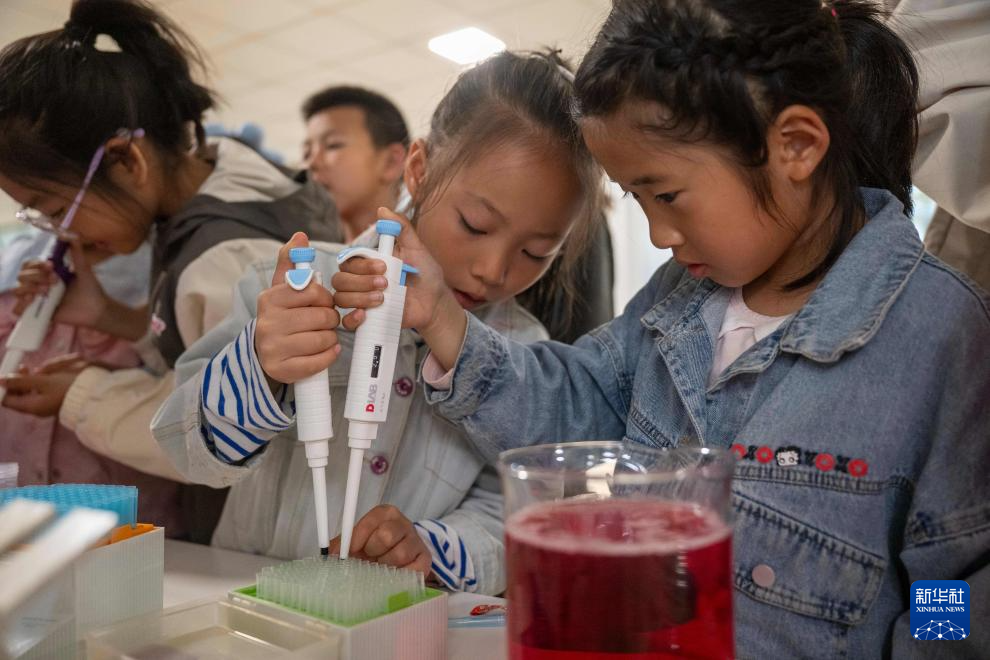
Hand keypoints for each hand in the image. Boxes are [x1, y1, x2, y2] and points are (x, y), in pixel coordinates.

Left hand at [0, 353, 90, 416]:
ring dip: (36, 376)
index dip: (5, 386)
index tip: (9, 372)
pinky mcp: (57, 398)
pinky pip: (45, 388)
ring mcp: (48, 404)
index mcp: (32, 406)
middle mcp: (38, 408)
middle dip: (21, 379)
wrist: (97, 391)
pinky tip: (55, 371)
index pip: (6, 400)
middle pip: (20, 393)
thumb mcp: (44, 381)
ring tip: (47, 367)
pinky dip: (46, 378)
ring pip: (33, 388)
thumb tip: (1, 380)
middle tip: (26, 367)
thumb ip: (21, 380)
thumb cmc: (70, 387)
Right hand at [12, 239, 109, 327]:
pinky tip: (34, 300)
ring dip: (30, 287)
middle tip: (54, 280)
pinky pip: (19, 309)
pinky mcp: (38, 313)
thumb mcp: (83, 268)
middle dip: (36, 275)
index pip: (29, 265)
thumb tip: (71, 235)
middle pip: (22, 276)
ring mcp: (38, 299)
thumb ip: (76, 252)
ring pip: (18, 290)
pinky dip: (23, 303)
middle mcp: (39, 285)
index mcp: (46, 273)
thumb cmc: (90, 288)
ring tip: (47, 291)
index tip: (51, 265)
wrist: (97, 308)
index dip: (36, 264)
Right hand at [255, 232, 340, 384]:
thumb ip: (291, 262)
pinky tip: (323, 351)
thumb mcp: (281, 289)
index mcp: (270, 299)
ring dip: (330, 338)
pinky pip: (320, 362)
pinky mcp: (283, 370)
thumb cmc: (280, 316)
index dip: (325, 298)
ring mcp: (274, 348)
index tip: (322, 303)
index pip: (313, 292)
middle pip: (322, 317)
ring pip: (324, 340)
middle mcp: (268, 323)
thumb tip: (300, 236)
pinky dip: (328, 356)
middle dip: (330, 319)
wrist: (262, 352)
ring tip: (321, 336)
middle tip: (324, 321)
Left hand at [328, 504, 432, 575]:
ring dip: (385, 566)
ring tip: (381, 568)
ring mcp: (416, 541)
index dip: (358, 537)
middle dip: (373, 551)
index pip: (372, 519)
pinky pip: (413, 570)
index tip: (350, 551)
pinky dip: (400, 577)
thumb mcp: (357, 542)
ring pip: (399, 554)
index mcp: (385, 514)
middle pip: (386, 535)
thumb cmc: (374, 549)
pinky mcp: (425, 560)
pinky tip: (393, 576)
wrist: (401, 559)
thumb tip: (329, 557)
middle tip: (370, 559)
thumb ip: (343, 545)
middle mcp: (403, 523)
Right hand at [331, 208, 465, 368]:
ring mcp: (361, 300)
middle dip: (360, 281)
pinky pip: (346, 321)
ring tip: (382, 299)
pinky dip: (352, 318)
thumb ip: (402, 229)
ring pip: (340, 298)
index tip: (384, 265)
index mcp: (368, 262)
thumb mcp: (417, 249)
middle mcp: (360, 280)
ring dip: (358, 297)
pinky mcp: (366, 320)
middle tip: (385, 283)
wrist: (435, 303)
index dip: (362, 264)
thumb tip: (383, 209)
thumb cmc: (425, 274)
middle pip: (340, 279)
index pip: (348, 260)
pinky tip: (365, 315)